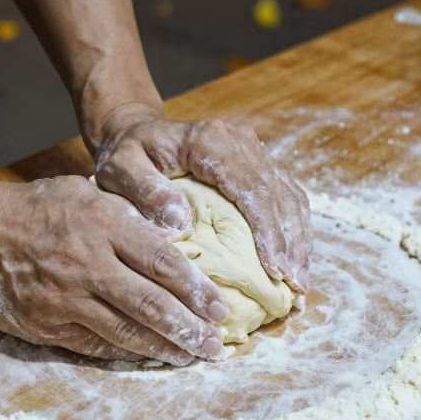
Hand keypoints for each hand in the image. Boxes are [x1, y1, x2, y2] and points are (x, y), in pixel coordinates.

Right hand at [0, 175, 229, 365]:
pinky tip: (146, 358)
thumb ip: (127, 216)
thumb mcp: (84, 193)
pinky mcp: (45, 325)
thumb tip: (175, 238)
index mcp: (102, 224)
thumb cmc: (33, 208)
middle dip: (188, 329)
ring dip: (162, 348)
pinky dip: (124, 353)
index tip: (220, 308)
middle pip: (150, 304)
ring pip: (125, 332)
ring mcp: (65, 299)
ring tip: (190, 357)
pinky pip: (93, 345)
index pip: (162, 262)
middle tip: (215, 346)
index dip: (196, 290)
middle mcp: (87, 264)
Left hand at [93, 106, 311, 292]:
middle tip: (296, 287)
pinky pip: (286, 197)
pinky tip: (293, 261)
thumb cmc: (126, 155)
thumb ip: (145, 191)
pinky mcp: (258, 163)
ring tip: (300, 282)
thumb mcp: (120, 169)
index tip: (276, 270)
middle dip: (291, 244)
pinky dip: (294, 231)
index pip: (251, 188)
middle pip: (279, 195)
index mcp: (210, 141)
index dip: (268, 231)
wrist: (135, 132)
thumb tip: (182, 223)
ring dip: (299, 240)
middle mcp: (240, 141)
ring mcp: (253, 151)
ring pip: (290, 197)